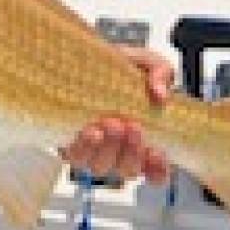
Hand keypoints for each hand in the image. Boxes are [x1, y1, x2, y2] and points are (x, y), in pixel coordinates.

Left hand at [61, 47, 173, 182]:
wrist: (81, 58)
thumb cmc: (119, 68)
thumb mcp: (147, 63)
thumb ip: (160, 73)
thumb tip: (160, 95)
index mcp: (142, 141)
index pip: (155, 171)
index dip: (158, 169)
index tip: (158, 152)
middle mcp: (118, 152)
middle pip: (127, 170)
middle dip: (131, 152)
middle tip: (132, 125)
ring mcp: (93, 151)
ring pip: (101, 167)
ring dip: (107, 149)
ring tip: (109, 123)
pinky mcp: (68, 144)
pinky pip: (75, 157)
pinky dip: (84, 148)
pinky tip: (90, 131)